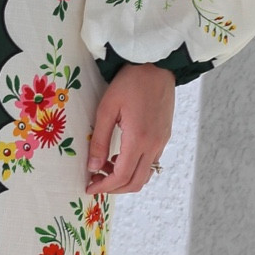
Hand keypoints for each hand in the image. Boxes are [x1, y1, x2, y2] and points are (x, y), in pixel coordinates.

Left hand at [86, 63, 173, 194]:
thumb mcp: (107, 108)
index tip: (89, 187)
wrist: (157, 66)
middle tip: (95, 181)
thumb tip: (92, 167)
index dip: (104, 187)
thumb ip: (99, 140)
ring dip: (125, 178)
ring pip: (145, 175)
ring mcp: (162, 141)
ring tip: (105, 166)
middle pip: (136, 182)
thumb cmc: (129, 82)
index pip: (121, 176)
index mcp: (138, 139)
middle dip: (114, 188)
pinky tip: (120, 155)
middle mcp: (154, 145)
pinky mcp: (164, 136)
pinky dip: (135, 167)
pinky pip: (151, 162)